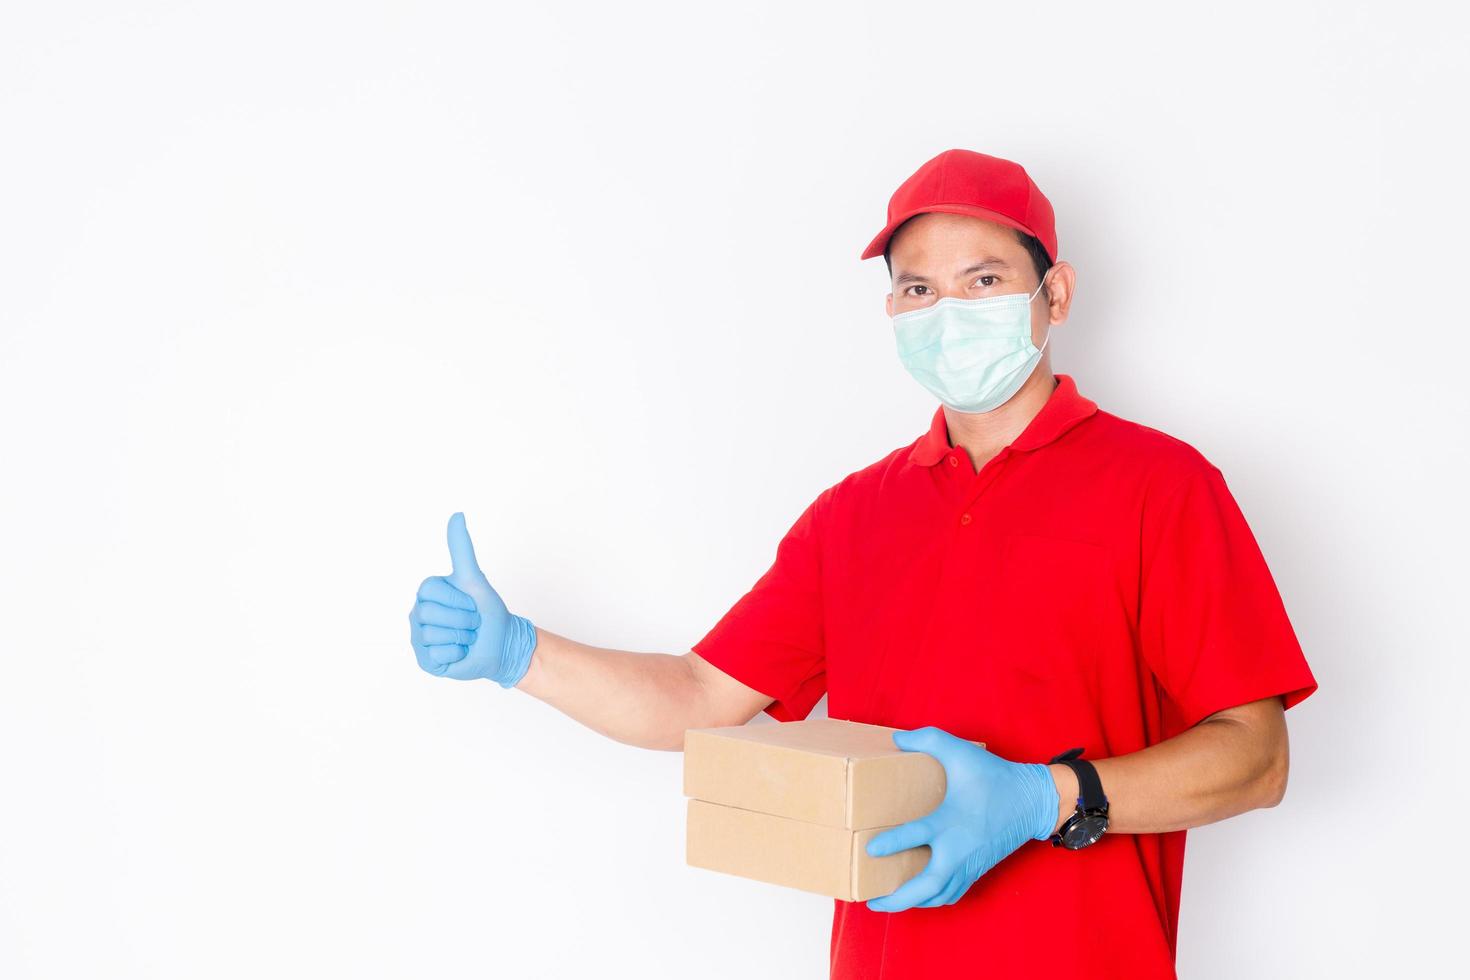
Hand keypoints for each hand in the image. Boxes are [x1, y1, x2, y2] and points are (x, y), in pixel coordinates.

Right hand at [408, 511, 537, 686]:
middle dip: (462, 619)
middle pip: (430, 613)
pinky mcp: (425, 660)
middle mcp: (418, 614)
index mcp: (427, 593)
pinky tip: (461, 652)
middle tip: (472, 623)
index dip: (458, 598)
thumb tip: (457, 514)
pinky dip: (457, 654)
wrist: (501, 644)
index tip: (470, 603)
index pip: (431, 590)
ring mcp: (419, 638)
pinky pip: (437, 654)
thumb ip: (462, 548)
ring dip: (462, 637)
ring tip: (468, 637)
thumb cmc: (488, 612)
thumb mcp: (474, 578)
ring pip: (433, 635)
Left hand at [863, 725, 1058, 911]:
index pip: (917, 836)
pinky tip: (919, 897)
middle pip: (928, 884)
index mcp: (951, 820)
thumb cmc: (994, 776)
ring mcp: (969, 863)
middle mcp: (959, 848)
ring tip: (888, 903)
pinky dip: (933, 900)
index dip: (892, 843)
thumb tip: (895, 738)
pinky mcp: (976, 869)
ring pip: (939, 896)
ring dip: (912, 903)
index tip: (870, 848)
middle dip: (898, 898)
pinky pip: (952, 894)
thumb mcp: (960, 751)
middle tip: (872, 902)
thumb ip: (927, 739)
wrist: (1031, 801)